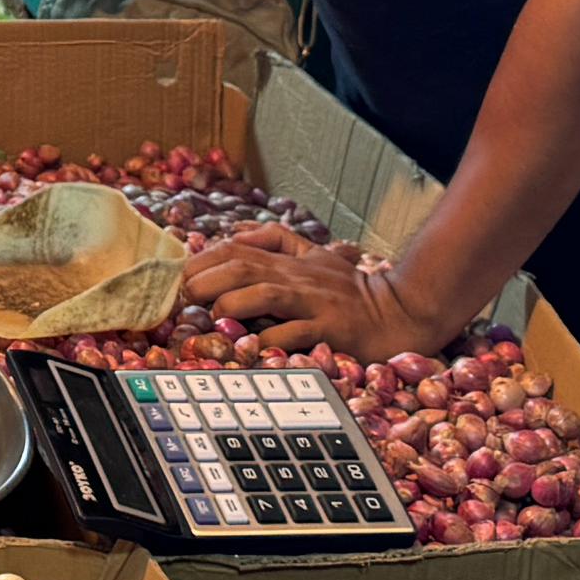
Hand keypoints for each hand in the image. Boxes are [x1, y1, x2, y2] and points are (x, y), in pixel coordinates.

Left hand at [187, 233, 455, 358]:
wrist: (401, 311)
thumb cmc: (352, 289)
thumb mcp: (314, 255)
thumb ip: (276, 240)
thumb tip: (233, 234)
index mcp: (290, 261)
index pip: (237, 249)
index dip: (204, 259)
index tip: (178, 275)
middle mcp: (298, 277)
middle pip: (244, 267)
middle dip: (206, 278)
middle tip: (182, 296)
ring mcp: (315, 302)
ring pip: (266, 293)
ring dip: (233, 303)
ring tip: (213, 315)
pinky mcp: (332, 328)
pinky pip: (297, 332)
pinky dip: (272, 338)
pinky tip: (253, 344)